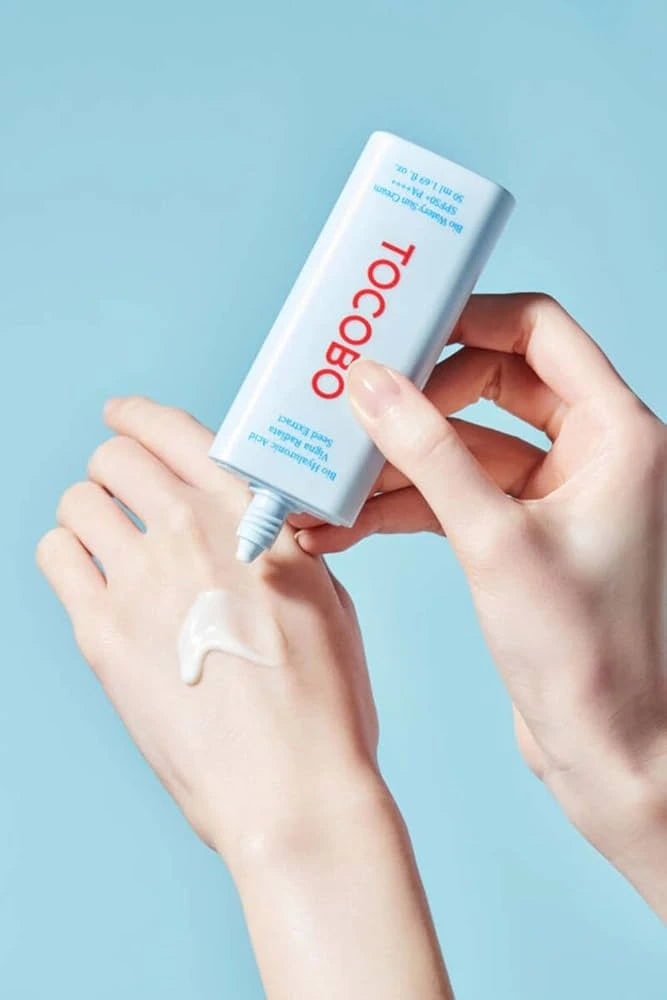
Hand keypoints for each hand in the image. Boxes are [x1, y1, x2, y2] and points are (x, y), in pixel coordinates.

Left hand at [36, 397, 378, 863]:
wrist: (291, 786)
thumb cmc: (323, 702)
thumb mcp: (327, 597)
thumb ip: (279, 545)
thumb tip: (247, 527)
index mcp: (252, 514)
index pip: (175, 429)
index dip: (139, 416)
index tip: (122, 416)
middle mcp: (191, 531)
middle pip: (115, 458)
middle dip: (115, 467)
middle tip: (121, 491)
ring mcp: (141, 579)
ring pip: (78, 502)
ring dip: (90, 511)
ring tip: (107, 542)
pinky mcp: (101, 633)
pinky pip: (56, 556)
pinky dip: (67, 555)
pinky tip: (93, 580)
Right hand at [295, 293, 666, 918]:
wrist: (605, 747)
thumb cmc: (583, 655)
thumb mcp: (494, 541)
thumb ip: (429, 454)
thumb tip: (372, 385)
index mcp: (617, 434)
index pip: (539, 332)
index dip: (468, 319)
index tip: (401, 328)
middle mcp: (592, 454)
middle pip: (491, 383)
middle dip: (416, 398)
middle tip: (351, 402)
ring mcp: (556, 495)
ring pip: (465, 445)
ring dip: (398, 460)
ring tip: (331, 477)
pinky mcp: (523, 535)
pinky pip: (457, 494)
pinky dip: (404, 503)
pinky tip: (346, 523)